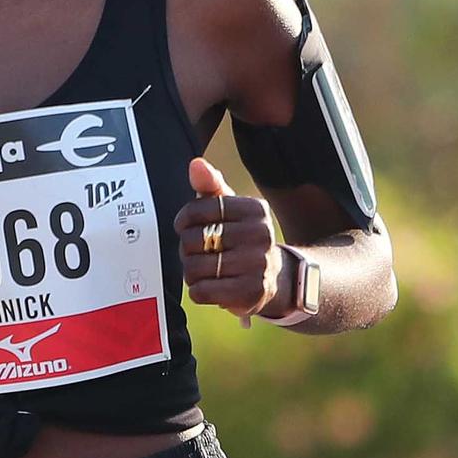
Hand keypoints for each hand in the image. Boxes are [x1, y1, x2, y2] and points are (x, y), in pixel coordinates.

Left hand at [173, 158, 281, 318]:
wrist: (274, 278)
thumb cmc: (241, 238)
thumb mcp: (229, 209)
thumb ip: (210, 185)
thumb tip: (196, 165)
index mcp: (255, 209)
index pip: (199, 209)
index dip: (183, 219)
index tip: (185, 226)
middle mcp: (260, 235)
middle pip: (193, 240)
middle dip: (187, 248)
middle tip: (199, 252)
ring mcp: (257, 265)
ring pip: (194, 268)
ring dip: (191, 271)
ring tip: (205, 269)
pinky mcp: (250, 292)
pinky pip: (202, 291)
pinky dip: (198, 290)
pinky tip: (210, 285)